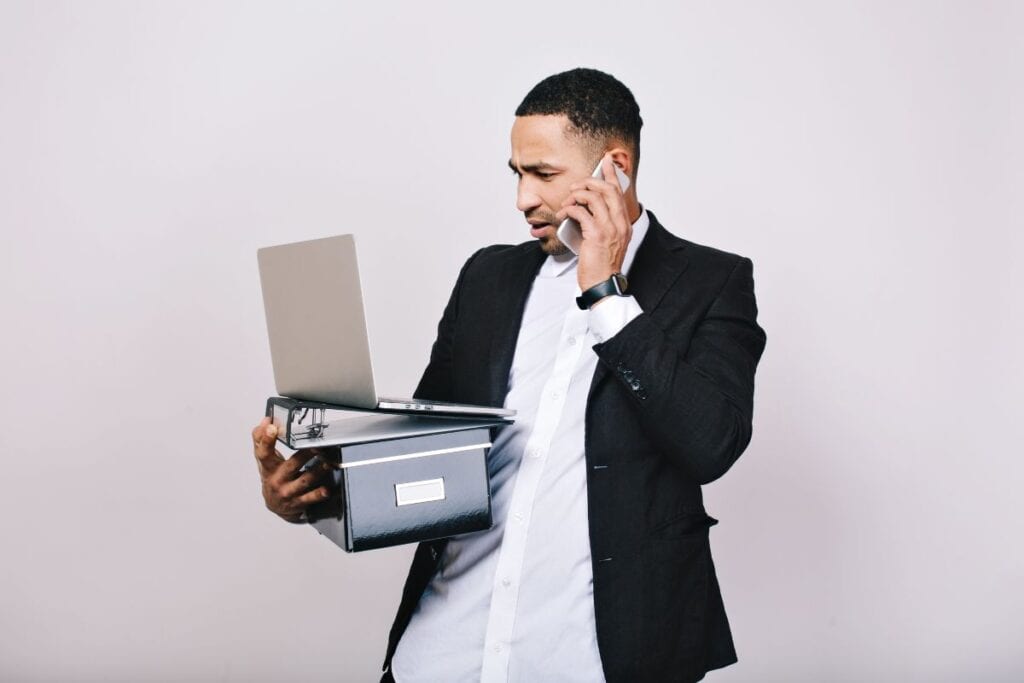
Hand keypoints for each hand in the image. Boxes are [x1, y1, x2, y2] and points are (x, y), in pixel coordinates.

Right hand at [251, 416, 335, 522]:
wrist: (275, 504)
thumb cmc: (272, 476)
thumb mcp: (264, 460)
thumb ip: (261, 439)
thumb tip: (266, 420)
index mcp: (268, 467)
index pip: (263, 452)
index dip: (266, 439)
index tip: (272, 427)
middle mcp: (277, 480)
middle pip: (291, 465)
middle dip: (305, 455)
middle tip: (318, 445)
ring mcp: (288, 492)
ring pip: (304, 481)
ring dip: (317, 471)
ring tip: (328, 463)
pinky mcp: (298, 502)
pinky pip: (310, 498)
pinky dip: (319, 494)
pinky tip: (327, 489)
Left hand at [555, 154, 632, 291]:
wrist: (602, 284)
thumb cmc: (601, 265)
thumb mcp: (607, 242)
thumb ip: (602, 225)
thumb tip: (585, 209)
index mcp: (624, 223)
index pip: (619, 192)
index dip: (611, 174)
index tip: (605, 161)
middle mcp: (620, 223)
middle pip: (608, 189)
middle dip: (590, 181)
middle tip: (576, 185)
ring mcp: (610, 228)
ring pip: (594, 197)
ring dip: (577, 195)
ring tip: (566, 202)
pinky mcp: (597, 235)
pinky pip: (581, 212)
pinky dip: (569, 209)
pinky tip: (563, 214)